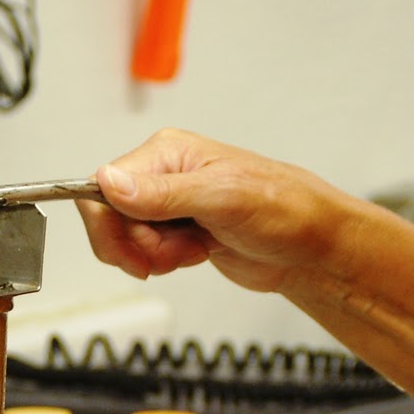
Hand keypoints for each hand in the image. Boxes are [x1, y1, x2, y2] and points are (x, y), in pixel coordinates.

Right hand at [82, 128, 345, 292]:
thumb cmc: (283, 209)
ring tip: (193, 250)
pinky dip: (165, 262)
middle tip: (169, 256)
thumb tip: (108, 181)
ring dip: (155, 256)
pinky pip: (148, 251)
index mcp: (167, 152)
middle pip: (110, 215)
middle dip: (135, 245)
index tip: (132, 251)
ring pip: (127, 238)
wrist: (310, 246)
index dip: (110, 224)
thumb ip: (162, 193)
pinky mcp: (179, 231)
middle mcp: (163, 174)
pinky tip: (196, 254)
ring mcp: (171, 204)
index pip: (103, 184)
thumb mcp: (220, 198)